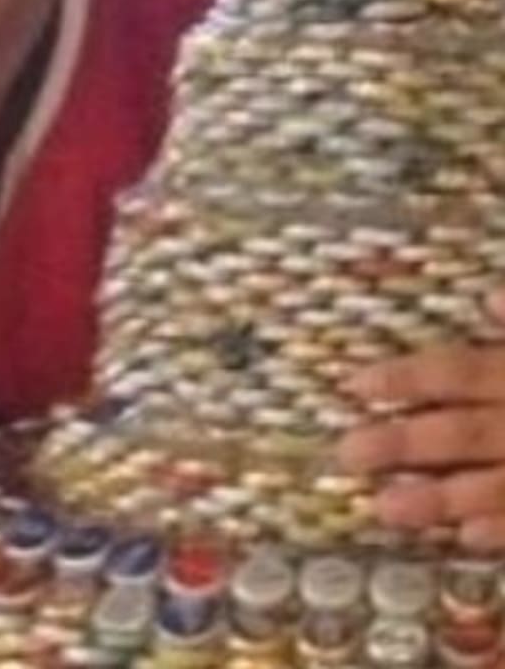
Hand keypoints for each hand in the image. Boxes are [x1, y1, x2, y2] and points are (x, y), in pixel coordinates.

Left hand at [336, 291, 504, 549]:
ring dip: (439, 500)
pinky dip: (503, 530)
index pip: (455, 373)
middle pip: (459, 434)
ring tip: (383, 509)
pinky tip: (463, 538)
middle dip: (402, 446)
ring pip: (492, 487)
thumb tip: (488, 297)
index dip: (405, 379)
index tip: (352, 385)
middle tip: (347, 454)